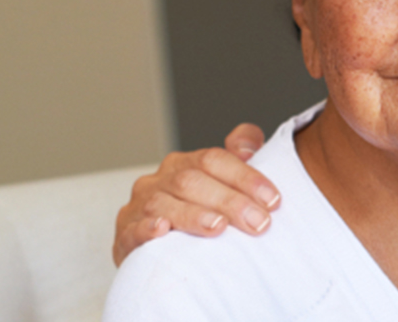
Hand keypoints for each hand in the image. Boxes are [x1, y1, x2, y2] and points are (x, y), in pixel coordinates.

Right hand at [112, 123, 274, 265]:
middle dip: (229, 201)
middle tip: (258, 222)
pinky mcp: (124, 235)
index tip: (273, 199)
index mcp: (186, 163)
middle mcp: (160, 180)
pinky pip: (131, 229)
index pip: (215, 159)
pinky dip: (146, 229)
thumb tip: (247, 147)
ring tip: (218, 227)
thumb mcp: (225, 182)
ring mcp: (139, 206)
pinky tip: (162, 230)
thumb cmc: (202, 212)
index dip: (246, 177)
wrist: (163, 250)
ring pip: (163, 203)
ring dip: (193, 215)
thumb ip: (240, 157)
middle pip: (192, 181)